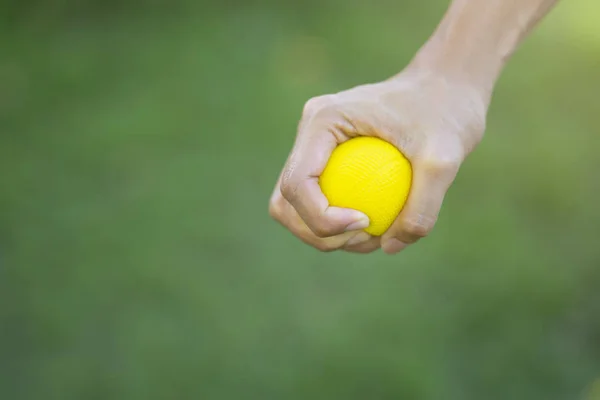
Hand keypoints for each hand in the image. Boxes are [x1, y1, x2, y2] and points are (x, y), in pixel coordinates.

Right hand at [269, 67, 487, 253]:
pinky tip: (376, 226)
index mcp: (323, 120)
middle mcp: (310, 132)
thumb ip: (422, 205)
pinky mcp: (327, 161)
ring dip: (325, 234)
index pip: (297, 183)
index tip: (367, 224)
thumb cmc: (445, 114)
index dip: (322, 218)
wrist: (444, 89)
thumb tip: (390, 247)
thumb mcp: (444, 158)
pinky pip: (319, 203)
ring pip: (295, 208)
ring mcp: (315, 148)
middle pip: (285, 201)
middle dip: (317, 232)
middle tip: (366, 236)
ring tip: (373, 234)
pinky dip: (338, 226)